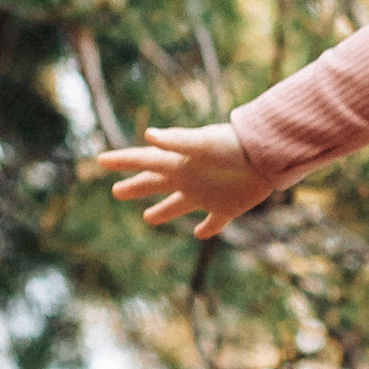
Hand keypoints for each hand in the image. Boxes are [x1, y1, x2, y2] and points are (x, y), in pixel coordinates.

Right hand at [89, 120, 271, 239]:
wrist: (268, 155)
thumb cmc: (234, 146)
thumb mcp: (202, 143)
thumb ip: (177, 141)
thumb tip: (149, 136)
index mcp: (179, 163)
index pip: (145, 161)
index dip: (123, 161)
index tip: (101, 160)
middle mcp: (190, 178)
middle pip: (156, 184)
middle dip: (136, 187)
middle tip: (116, 191)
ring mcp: (207, 194)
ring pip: (178, 205)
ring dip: (163, 211)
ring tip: (147, 217)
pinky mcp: (227, 207)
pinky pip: (214, 222)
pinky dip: (207, 228)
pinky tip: (199, 233)